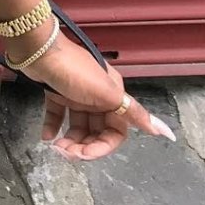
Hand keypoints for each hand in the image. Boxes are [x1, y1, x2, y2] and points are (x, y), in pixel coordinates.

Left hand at [6, 27, 176, 159]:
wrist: (39, 49)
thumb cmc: (75, 70)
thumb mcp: (108, 93)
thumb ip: (134, 113)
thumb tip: (165, 132)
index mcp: (113, 95)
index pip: (116, 130)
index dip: (104, 146)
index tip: (87, 155)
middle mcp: (96, 95)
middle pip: (96, 130)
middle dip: (84, 146)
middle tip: (68, 153)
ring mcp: (75, 93)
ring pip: (77, 125)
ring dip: (69, 140)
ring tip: (57, 147)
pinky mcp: (56, 91)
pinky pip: (57, 114)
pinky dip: (53, 127)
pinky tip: (47, 137)